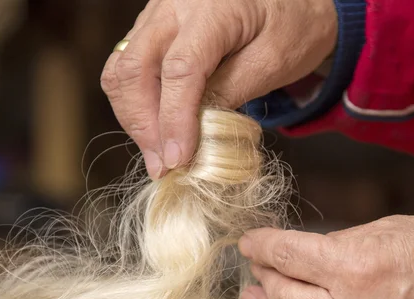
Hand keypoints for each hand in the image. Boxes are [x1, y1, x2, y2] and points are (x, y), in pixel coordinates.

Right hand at [101, 0, 336, 177]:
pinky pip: (128, 67)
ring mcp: (158, 14)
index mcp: (212, 9)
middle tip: (163, 166)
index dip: (174, 120)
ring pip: (122, 69)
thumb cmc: (291, 26)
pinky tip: (156, 129)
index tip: (178, 159)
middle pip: (135, 70)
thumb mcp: (273, 62)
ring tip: (158, 154)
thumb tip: (193, 132)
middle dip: (144, 125)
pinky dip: (136, 103)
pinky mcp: (153, 27)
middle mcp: (174, 6)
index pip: (180, 70)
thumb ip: (232, 92)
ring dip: (135, 118)